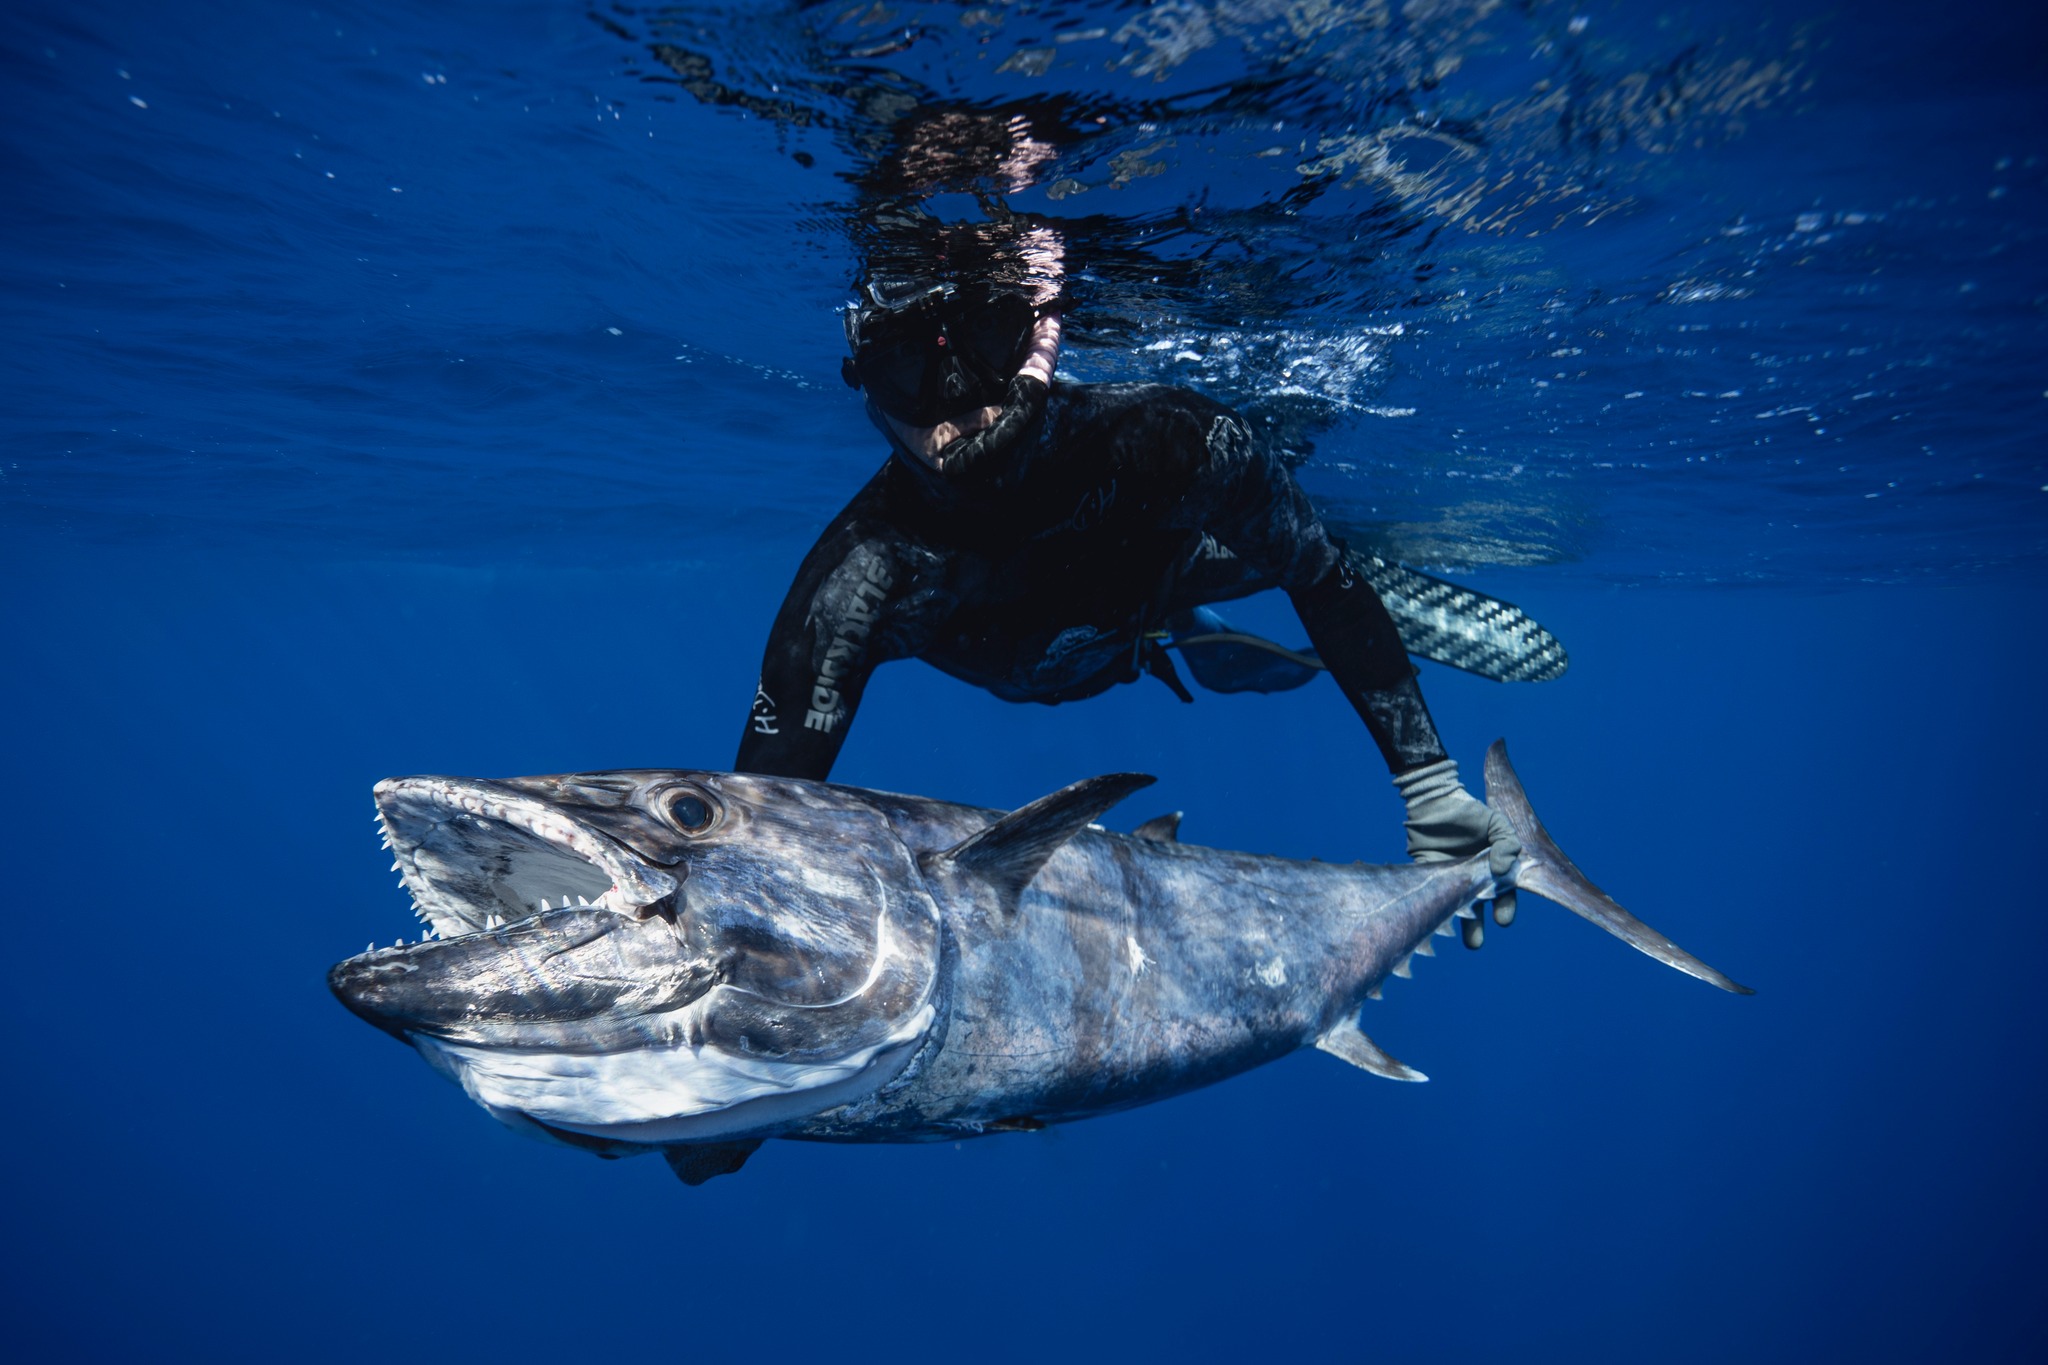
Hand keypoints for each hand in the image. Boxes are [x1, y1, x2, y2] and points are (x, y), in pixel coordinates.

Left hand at [1392, 758, 1519, 948]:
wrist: (1437, 802)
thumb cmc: (1472, 814)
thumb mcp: (1496, 823)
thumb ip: (1506, 843)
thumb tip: (1501, 870)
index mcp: (1494, 872)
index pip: (1504, 898)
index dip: (1505, 910)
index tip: (1502, 918)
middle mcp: (1473, 881)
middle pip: (1478, 912)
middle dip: (1477, 929)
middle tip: (1474, 942)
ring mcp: (1450, 881)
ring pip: (1454, 909)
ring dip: (1453, 927)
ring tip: (1448, 939)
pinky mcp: (1428, 877)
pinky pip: (1431, 896)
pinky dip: (1433, 907)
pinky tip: (1433, 917)